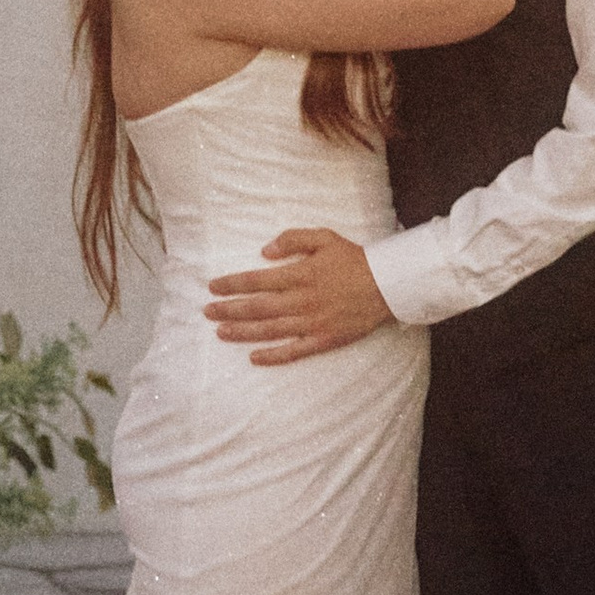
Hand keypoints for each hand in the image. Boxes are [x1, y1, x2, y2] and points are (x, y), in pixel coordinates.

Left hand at [205, 230, 392, 364]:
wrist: (387, 285)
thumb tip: (264, 251)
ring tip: (220, 332)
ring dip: (242, 332)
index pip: (257, 280)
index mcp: (300, 274)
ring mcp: (312, 323)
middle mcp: (302, 300)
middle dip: (229, 309)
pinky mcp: (323, 340)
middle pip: (257, 307)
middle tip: (207, 311)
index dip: (232, 284)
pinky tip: (253, 357)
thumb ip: (293, 239)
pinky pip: (293, 351)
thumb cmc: (354, 259)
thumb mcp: (324, 237)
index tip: (213, 286)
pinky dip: (272, 356)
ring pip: (269, 330)